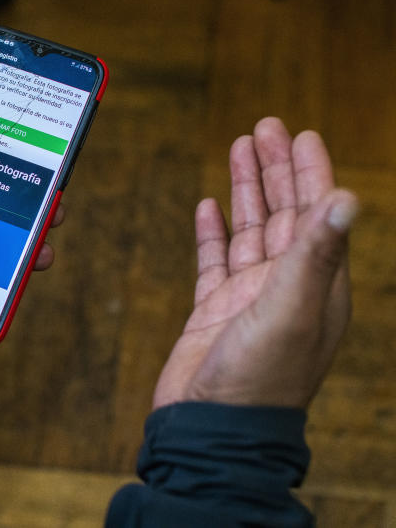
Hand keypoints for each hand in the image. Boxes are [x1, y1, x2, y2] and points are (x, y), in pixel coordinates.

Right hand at [153, 117, 357, 408]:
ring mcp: (248, 297)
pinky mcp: (214, 311)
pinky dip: (212, 232)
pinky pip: (215, 260)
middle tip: (264, 128)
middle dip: (274, 169)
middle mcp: (285, 285)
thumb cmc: (260, 378)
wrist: (212, 426)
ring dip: (244, 191)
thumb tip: (347, 197)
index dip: (310, 171)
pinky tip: (208, 207)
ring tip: (236, 150)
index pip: (317, 213)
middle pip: (283, 213)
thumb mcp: (293, 309)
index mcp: (315, 283)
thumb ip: (316, 253)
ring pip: (249, 230)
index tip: (301, 135)